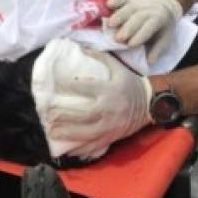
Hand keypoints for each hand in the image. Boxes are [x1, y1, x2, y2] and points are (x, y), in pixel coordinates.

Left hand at [34, 47, 151, 159]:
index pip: (86, 87)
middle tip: (48, 112)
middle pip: (84, 113)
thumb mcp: (118, 67)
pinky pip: (95, 146)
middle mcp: (109, 109)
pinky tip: (68, 150)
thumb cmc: (130, 83)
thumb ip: (100, 57)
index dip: (69, 84)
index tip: (54, 83)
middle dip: (65, 114)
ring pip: (87, 133)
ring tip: (52, 132)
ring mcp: (111, 125)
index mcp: (109, 90)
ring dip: (68, 133)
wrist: (149, 104)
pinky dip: (81, 149)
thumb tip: (80, 48)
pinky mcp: (112, 137)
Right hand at [106, 0, 182, 55]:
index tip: (130, 45)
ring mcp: (139, 2)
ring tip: (110, 25)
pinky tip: (108, 5)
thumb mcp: (165, 38)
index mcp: (160, 19)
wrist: (165, 5)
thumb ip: (157, 50)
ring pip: (129, 7)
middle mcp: (149, 9)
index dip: (140, 35)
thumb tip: (150, 61)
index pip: (150, 27)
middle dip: (127, 28)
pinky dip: (116, 0)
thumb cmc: (162, 27)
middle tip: (118, 38)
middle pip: (138, 17)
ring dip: (119, 16)